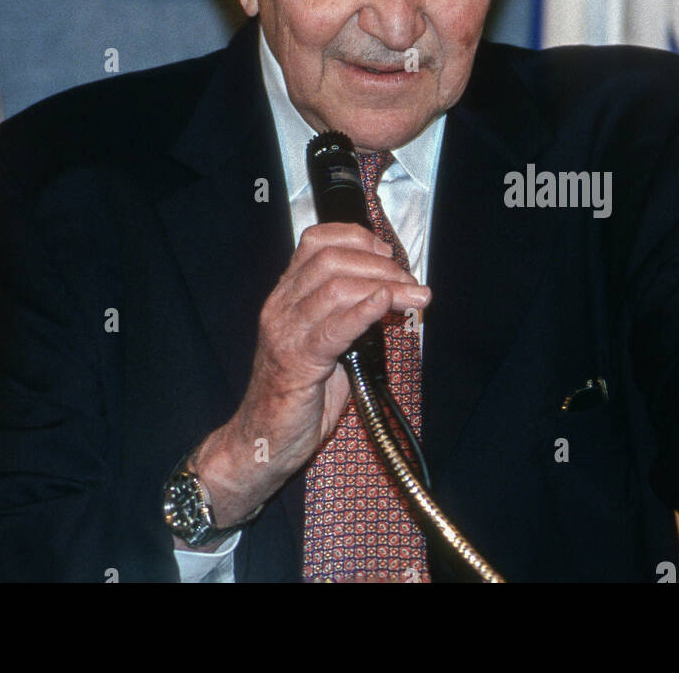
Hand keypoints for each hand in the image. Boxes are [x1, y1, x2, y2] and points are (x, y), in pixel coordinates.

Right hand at [191, 222, 430, 527]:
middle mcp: (281, 306)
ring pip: (335, 287)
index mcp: (285, 295)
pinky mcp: (295, 362)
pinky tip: (385, 304)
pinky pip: (332, 328)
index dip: (356, 237)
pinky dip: (363, 311)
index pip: (315, 241)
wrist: (262, 440)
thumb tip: (389, 295)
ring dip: (384, 285)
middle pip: (331, 259)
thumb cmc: (297, 395)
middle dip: (380, 264)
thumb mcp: (324, 344)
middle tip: (411, 282)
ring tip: (415, 296)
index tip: (388, 252)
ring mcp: (285, 332)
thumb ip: (348, 316)